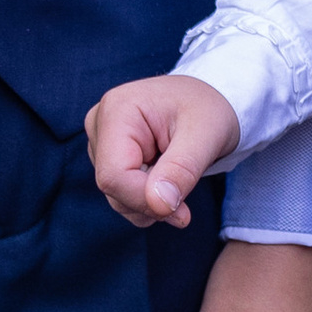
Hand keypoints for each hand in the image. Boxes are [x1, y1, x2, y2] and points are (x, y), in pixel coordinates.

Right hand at [87, 71, 241, 225]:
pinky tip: (165, 178)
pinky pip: (121, 194)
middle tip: (185, 197)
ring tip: (177, 177)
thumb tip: (158, 204)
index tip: (182, 211)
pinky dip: (147, 198)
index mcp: (118, 110)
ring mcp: (100, 141)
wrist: (210, 100)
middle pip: (112, 188)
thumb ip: (181, 169)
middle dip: (151, 204)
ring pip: (116, 196)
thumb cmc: (208, 110)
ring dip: (151, 203)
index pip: (114, 175)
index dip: (144, 201)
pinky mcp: (107, 156)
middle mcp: (100, 124)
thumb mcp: (206, 136)